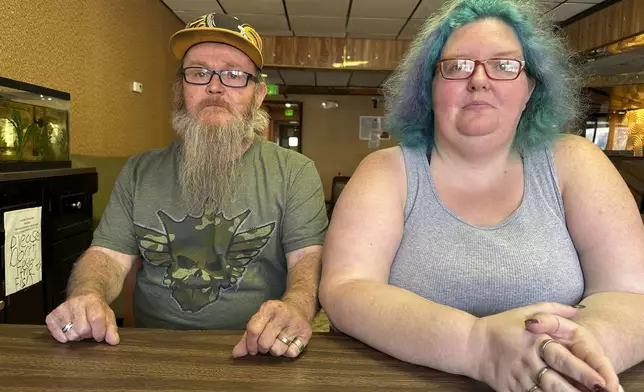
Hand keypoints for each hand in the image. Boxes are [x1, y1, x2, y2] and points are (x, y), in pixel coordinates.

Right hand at [45, 292, 119, 344]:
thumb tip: (113, 341)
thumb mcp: (108, 315)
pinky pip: (55, 333)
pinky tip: (69, 330)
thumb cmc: (96, 307)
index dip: (99, 332)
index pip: (96, 319)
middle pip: (82, 329)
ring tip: (79, 328)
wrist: (83, 294)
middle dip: (88, 334)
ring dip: (76, 336)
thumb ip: (112, 328)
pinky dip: (62, 336)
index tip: (100, 335)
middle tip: (89, 329)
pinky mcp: (52, 316)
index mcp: (92, 301)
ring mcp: (62, 309)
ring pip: (70, 334)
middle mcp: (76, 303)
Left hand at [232, 300, 311, 358]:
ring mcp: (296, 324)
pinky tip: (288, 343)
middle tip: (264, 345)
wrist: (300, 307)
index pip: (253, 329)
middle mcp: (283, 314)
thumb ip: (247, 337)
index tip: (251, 348)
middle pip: (264, 342)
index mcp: (269, 308)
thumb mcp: (260, 320)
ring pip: (277, 350)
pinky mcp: (306, 333)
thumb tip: (236, 354)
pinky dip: (287, 352)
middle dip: (261, 349)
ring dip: (274, 350)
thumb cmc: (275, 316)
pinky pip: (291, 353)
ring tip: (277, 342)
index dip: (250, 343)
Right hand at [469, 302, 607, 391]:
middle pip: (557, 380)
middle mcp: (528, 361)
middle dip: (579, 389)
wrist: (471, 344)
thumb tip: (579, 309)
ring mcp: (519, 377)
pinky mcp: (511, 389)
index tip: (601, 380)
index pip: (563, 358)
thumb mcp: (525, 311)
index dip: (583, 370)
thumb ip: (553, 309)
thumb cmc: (502, 327)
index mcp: (535, 341)